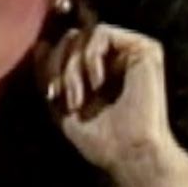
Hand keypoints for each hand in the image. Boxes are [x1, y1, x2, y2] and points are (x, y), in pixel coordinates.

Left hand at [39, 23, 182, 179]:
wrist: (129, 154)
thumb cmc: (98, 138)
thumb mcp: (60, 104)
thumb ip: (49, 74)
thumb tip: (41, 43)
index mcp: (96, 70)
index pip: (62, 47)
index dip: (49, 65)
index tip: (51, 95)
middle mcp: (115, 57)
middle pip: (70, 38)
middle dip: (58, 66)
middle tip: (60, 96)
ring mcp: (130, 51)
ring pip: (83, 35)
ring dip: (72, 67)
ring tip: (78, 97)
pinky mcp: (146, 49)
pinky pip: (102, 32)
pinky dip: (90, 56)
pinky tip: (97, 83)